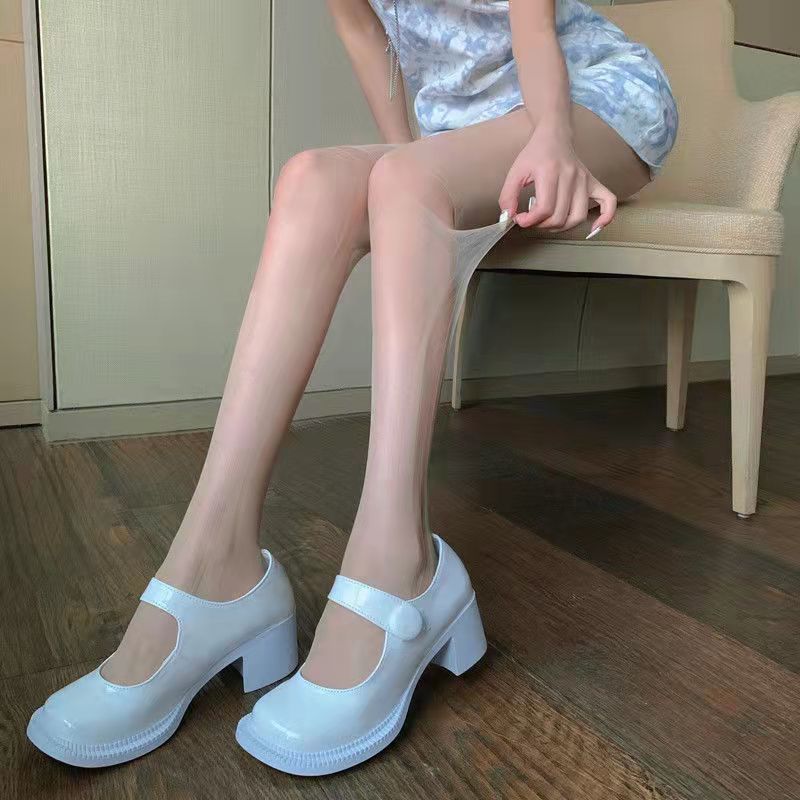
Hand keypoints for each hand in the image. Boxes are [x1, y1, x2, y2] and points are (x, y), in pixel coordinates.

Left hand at [498, 122, 616, 236]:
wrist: (554, 135)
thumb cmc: (535, 154)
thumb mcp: (515, 172)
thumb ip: (507, 196)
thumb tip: (508, 218)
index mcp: (550, 172)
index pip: (544, 209)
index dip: (530, 221)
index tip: (520, 219)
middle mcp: (571, 177)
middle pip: (560, 217)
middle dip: (542, 225)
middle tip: (533, 219)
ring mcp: (585, 180)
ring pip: (578, 217)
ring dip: (561, 227)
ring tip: (549, 221)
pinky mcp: (594, 182)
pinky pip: (607, 202)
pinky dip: (604, 217)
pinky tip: (593, 227)